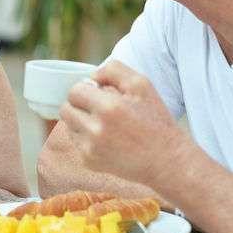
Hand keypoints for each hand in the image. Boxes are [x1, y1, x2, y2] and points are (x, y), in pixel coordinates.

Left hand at [59, 60, 191, 185]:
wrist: (166, 161)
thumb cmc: (155, 120)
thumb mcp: (142, 84)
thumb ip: (113, 70)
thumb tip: (90, 77)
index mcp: (109, 108)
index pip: (75, 91)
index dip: (85, 89)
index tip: (97, 93)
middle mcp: (96, 130)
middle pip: (66, 109)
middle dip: (79, 104)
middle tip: (98, 107)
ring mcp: (91, 148)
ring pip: (68, 125)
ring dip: (80, 120)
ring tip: (103, 123)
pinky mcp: (89, 162)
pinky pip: (75, 141)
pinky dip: (85, 137)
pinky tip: (106, 138)